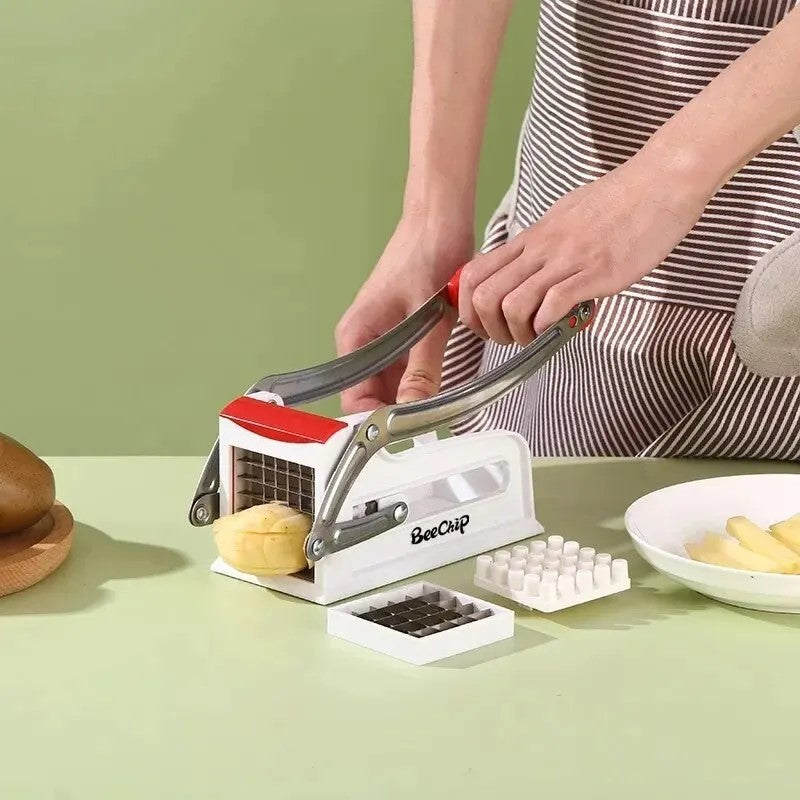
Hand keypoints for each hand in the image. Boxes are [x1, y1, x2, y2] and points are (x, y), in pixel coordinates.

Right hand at [336, 215, 472, 412]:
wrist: (440, 218)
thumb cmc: (427, 255)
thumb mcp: (428, 318)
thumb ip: (422, 368)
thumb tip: (413, 411)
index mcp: (356, 337)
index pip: (354, 396)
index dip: (375, 420)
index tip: (405, 435)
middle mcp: (364, 342)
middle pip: (374, 395)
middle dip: (399, 414)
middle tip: (431, 426)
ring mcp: (384, 339)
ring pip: (394, 385)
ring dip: (414, 397)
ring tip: (442, 407)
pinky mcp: (403, 334)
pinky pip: (409, 369)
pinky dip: (424, 379)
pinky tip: (445, 384)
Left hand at [456, 153, 712, 344]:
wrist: (662, 181)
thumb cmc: (619, 201)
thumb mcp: (565, 219)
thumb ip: (545, 249)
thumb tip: (535, 274)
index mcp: (531, 239)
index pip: (473, 274)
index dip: (469, 308)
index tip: (486, 324)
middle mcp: (541, 249)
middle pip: (484, 296)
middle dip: (489, 329)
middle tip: (510, 339)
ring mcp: (567, 260)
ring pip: (512, 304)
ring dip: (519, 333)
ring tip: (537, 337)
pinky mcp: (598, 272)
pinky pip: (554, 304)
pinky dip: (550, 326)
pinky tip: (562, 326)